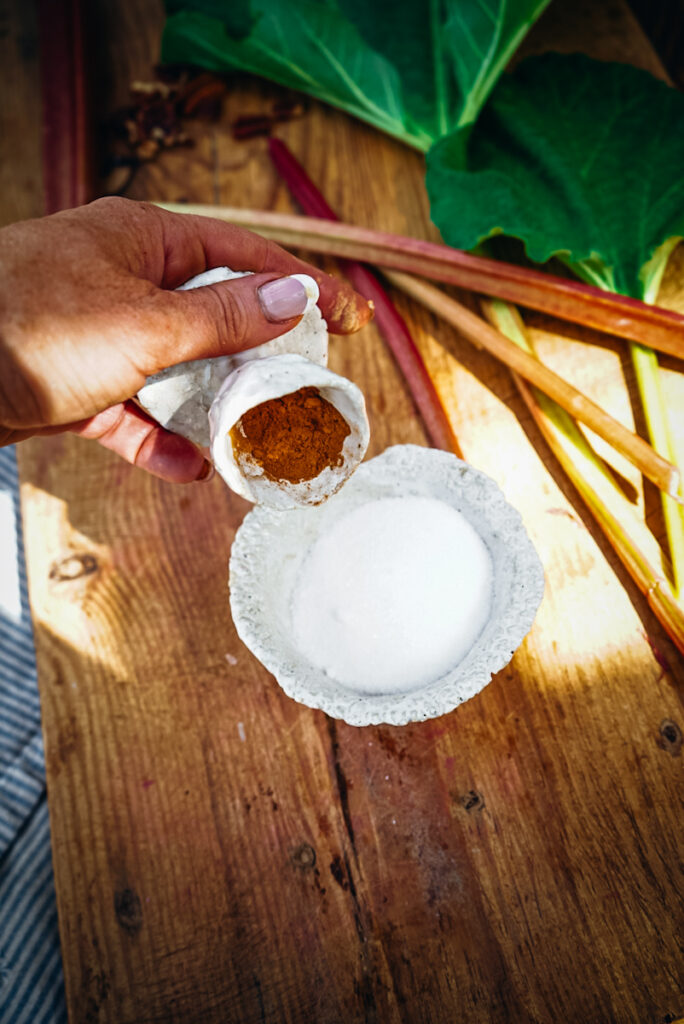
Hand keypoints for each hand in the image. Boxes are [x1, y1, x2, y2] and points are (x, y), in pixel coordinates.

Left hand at [0, 197, 371, 481]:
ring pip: (176, 370)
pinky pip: (133, 412)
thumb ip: (225, 318)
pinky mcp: (76, 384)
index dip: (303, 287)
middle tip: (303, 389)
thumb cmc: (30, 326)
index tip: (352, 317)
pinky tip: (189, 469)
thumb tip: (298, 299)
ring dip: (212, 408)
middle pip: (214, 317)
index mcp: (144, 242)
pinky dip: (160, 440)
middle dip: (258, 358)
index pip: (244, 256)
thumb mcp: (145, 324)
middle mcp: (124, 281)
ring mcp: (99, 333)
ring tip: (252, 439)